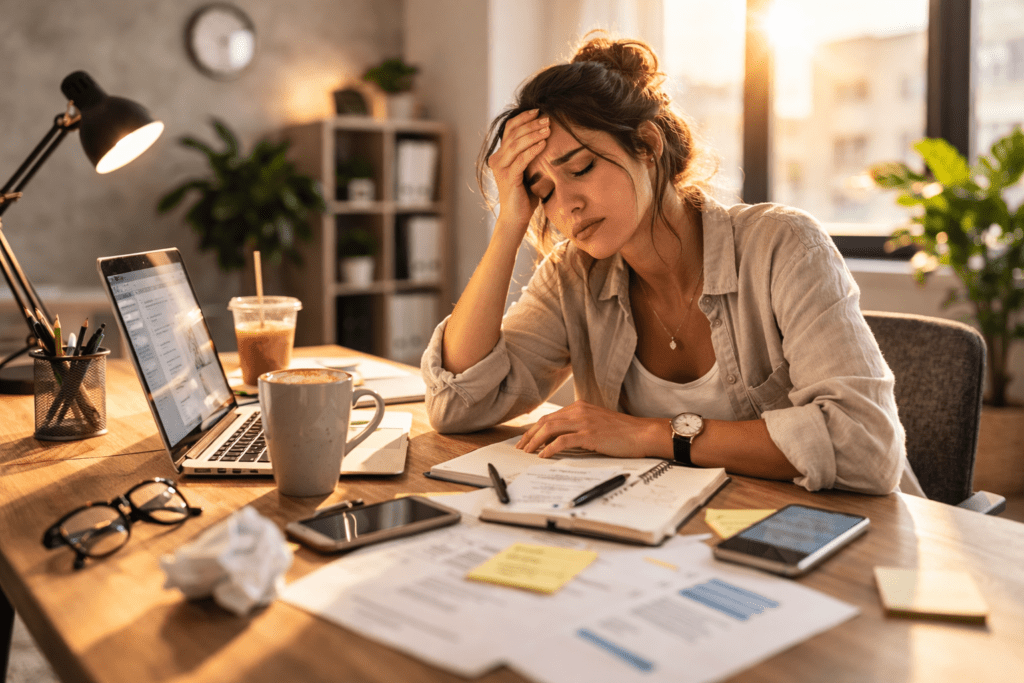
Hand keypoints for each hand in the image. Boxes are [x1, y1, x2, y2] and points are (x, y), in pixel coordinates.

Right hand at [487, 109, 549, 236]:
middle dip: (531, 124)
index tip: (538, 111)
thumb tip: (546, 135)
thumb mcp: (527, 169)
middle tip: (547, 119)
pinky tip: (544, 143)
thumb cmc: (525, 194)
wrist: (516, 217)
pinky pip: (521, 160)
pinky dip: (533, 150)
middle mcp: (496, 160)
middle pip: (513, 134)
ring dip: (534, 134)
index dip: (523, 118)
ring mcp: (500, 169)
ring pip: (516, 144)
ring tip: (548, 128)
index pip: (509, 129)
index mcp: (499, 155)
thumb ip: (529, 154)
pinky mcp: (508, 178)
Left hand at [515, 401, 668, 459]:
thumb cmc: (623, 432)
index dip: (535, 429)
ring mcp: (584, 422)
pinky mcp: (589, 434)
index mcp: (580, 407)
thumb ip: (580, 427)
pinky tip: (544, 456)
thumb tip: (561, 440)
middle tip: (520, 448)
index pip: (550, 417)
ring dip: (535, 442)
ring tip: (527, 453)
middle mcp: (579, 411)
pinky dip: (550, 448)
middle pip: (545, 421)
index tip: (526, 440)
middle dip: (529, 435)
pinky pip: (563, 441)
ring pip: (550, 429)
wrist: (642, 433)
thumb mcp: (597, 423)